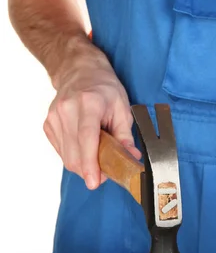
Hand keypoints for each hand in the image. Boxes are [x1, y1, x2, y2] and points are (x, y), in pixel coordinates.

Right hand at [43, 45, 140, 188]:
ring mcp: (54, 117)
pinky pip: (61, 151)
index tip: (94, 181)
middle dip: (91, 170)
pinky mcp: (48, 125)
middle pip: (75, 153)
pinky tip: (84, 147)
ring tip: (97, 156)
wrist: (80, 70)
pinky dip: (74, 156)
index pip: (87, 138)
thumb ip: (125, 135)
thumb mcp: (122, 107)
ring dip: (83, 165)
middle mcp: (67, 110)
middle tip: (107, 171)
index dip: (90, 163)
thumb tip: (131, 158)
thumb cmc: (104, 88)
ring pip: (67, 157)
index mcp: (89, 103)